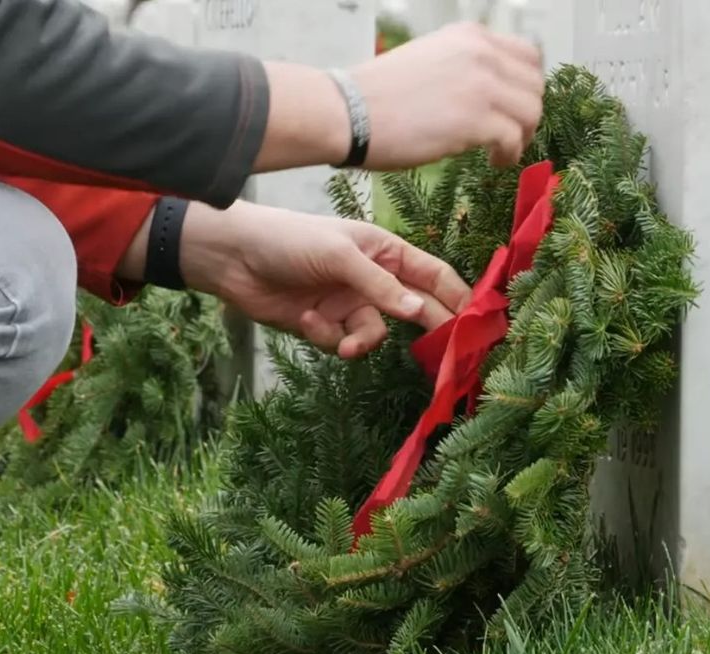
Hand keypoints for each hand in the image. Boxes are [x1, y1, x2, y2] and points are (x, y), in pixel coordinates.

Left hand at [179, 201, 470, 358]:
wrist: (233, 257)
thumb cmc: (290, 239)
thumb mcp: (341, 256)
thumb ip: (381, 286)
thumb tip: (419, 312)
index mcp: (385, 251)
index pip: (433, 276)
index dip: (457, 297)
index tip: (476, 323)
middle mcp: (373, 279)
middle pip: (414, 310)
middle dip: (425, 331)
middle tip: (442, 357)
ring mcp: (349, 303)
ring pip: (375, 333)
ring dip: (362, 341)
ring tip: (345, 344)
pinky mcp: (324, 325)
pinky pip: (342, 342)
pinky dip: (327, 337)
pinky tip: (305, 319)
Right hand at [254, 23, 544, 172]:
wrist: (348, 112)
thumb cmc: (377, 95)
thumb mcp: (428, 59)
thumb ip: (463, 66)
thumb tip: (488, 93)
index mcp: (470, 36)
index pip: (528, 54)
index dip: (527, 85)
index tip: (516, 106)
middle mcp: (481, 54)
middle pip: (535, 85)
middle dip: (527, 114)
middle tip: (512, 134)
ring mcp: (481, 86)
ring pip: (531, 113)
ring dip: (522, 136)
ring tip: (502, 152)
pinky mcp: (476, 120)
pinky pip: (514, 139)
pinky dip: (509, 155)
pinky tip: (494, 162)